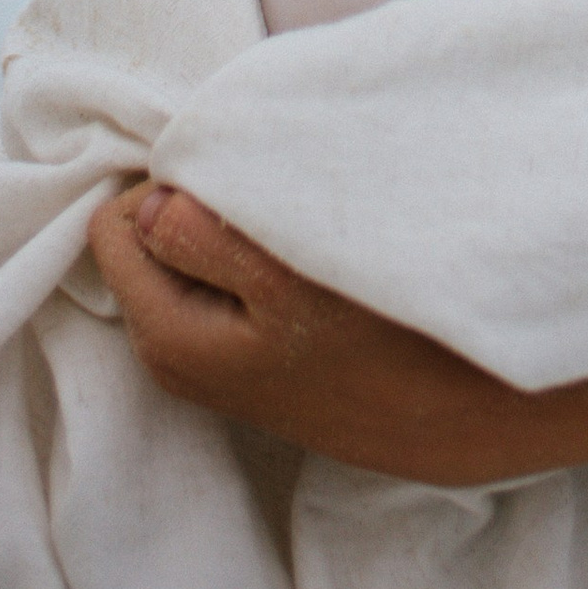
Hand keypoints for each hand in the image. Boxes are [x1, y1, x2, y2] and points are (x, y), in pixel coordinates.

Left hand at [87, 179, 528, 484]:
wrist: (469, 411)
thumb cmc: (381, 338)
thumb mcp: (282, 275)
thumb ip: (196, 233)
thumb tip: (148, 198)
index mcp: (165, 338)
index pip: (118, 224)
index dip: (174, 183)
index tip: (240, 177)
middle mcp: (177, 358)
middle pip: (154, 240)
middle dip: (201, 204)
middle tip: (276, 196)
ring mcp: (222, 362)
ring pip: (197, 260)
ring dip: (236, 228)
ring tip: (302, 221)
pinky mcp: (264, 360)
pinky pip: (233, 284)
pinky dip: (261, 255)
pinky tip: (314, 254)